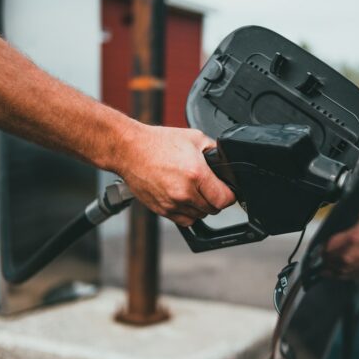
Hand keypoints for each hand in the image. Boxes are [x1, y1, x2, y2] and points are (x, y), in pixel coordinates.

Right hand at [115, 122, 235, 225]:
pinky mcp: (162, 210)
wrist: (129, 149)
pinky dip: (188, 213)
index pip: (225, 199)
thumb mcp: (194, 138)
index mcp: (196, 174)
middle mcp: (184, 192)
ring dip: (201, 207)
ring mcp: (172, 203)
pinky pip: (184, 220)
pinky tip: (184, 198)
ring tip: (194, 190)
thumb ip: (214, 152)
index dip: (229, 195)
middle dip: (215, 199)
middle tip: (208, 186)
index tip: (227, 190)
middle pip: (213, 209)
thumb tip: (226, 162)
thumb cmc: (158, 142)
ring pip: (199, 216)